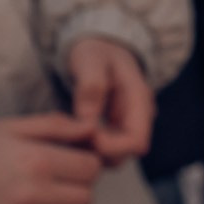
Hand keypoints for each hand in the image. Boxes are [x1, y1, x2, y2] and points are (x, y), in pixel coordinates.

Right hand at [0, 115, 102, 203]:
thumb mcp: (13, 127)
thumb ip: (57, 126)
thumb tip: (92, 130)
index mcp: (38, 161)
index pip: (91, 169)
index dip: (85, 163)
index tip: (70, 161)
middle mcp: (32, 195)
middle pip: (84, 199)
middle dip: (75, 188)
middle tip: (55, 181)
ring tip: (39, 201)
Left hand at [65, 35, 153, 166]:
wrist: (100, 48)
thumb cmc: (96, 51)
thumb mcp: (91, 60)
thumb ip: (91, 86)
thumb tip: (87, 119)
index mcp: (139, 99)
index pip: (136, 141)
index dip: (112, 147)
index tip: (86, 136)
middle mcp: (137, 117)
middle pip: (124, 153)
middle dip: (96, 152)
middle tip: (67, 137)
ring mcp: (125, 125)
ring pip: (111, 155)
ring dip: (88, 151)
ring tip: (64, 132)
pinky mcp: (112, 130)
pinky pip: (100, 148)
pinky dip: (84, 145)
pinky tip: (67, 132)